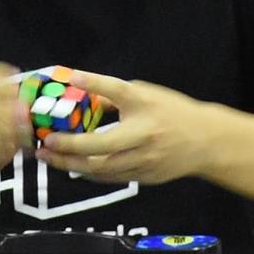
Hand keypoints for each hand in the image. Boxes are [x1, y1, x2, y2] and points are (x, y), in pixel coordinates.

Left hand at [35, 70, 215, 183]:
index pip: (117, 90)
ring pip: (102, 168)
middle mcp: (144, 133)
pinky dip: (89, 173)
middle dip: (70, 146)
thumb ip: (116, 97)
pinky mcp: (144, 176)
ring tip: (50, 158)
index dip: (94, 82)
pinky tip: (73, 167)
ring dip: (72, 164)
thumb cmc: (172, 113)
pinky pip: (110, 177)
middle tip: (47, 143)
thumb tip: (80, 94)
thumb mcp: (147, 95)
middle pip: (102, 144)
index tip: (72, 76)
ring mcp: (145, 158)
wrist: (205, 141)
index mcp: (145, 105)